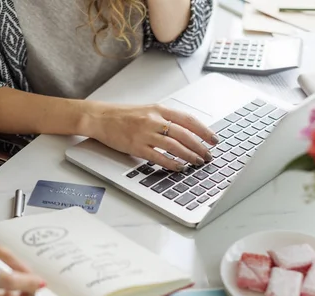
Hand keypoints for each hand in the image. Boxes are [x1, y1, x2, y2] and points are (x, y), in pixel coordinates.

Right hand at [84, 103, 217, 170]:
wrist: (100, 117)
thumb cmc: (123, 115)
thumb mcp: (148, 110)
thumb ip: (166, 118)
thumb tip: (187, 132)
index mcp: (159, 109)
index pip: (188, 120)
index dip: (204, 130)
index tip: (214, 139)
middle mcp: (154, 120)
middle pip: (184, 134)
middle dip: (200, 146)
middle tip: (209, 155)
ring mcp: (145, 134)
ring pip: (174, 146)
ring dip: (189, 155)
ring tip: (197, 162)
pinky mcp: (136, 146)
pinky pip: (158, 157)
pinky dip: (171, 163)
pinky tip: (179, 167)